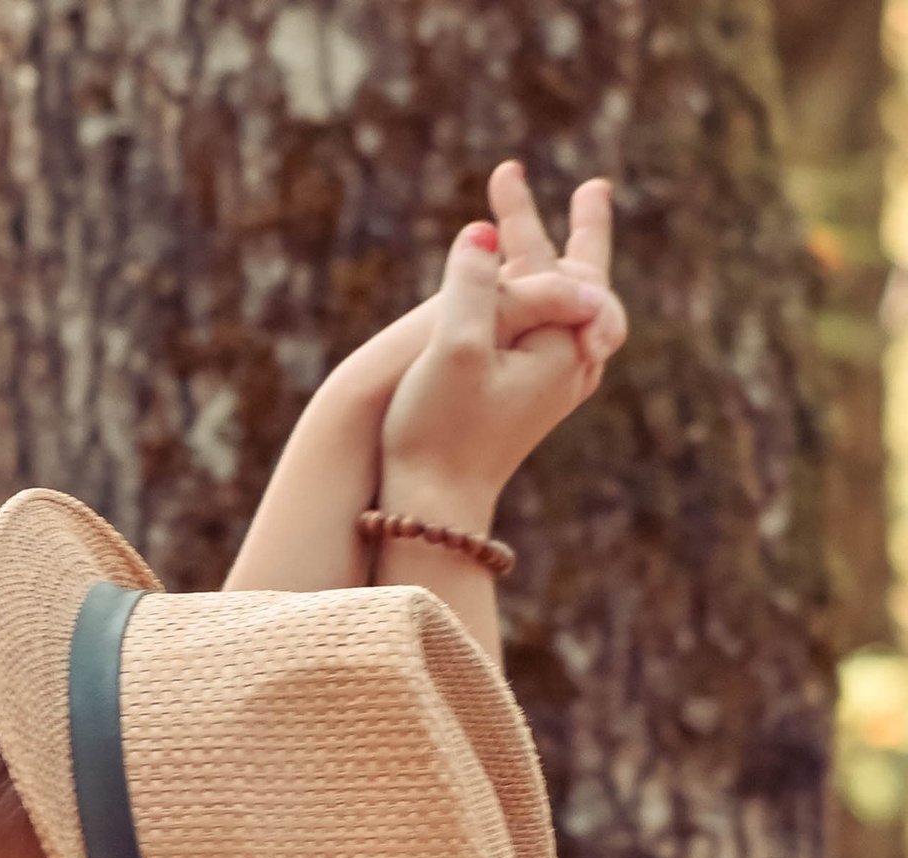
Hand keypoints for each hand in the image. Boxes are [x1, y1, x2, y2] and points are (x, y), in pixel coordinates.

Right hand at [380, 168, 623, 528]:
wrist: (433, 514)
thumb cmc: (438, 433)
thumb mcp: (452, 350)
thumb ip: (471, 285)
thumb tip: (482, 233)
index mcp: (561, 345)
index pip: (551, 263)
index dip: (524, 216)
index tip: (506, 172)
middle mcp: (569, 367)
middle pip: (583, 283)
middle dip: (577, 234)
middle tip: (593, 189)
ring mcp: (553, 390)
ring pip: (571, 312)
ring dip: (565, 269)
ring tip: (575, 240)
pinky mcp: (530, 408)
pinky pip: (554, 339)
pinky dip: (551, 307)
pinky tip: (548, 307)